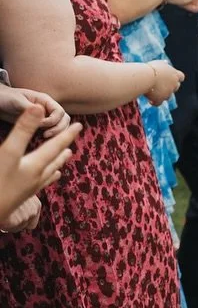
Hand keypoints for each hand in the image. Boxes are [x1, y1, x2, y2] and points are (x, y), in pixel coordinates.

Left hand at [0, 86, 68, 138]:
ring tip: (44, 137)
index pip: (59, 112)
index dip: (53, 120)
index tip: (41, 125)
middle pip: (64, 119)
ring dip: (57, 133)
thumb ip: (29, 107)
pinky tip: (41, 139)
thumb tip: (42, 112)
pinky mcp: (38, 125)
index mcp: (46, 101)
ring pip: (60, 126)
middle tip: (45, 135)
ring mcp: (45, 117)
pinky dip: (51, 136)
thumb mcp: (17, 100)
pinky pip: (51, 130)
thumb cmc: (7, 97)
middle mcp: (48, 109)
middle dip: (59, 128)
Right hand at [0, 103, 80, 226]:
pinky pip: (35, 187)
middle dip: (61, 152)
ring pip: (45, 176)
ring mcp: (26, 191)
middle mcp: (35, 179)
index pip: (55, 146)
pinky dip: (41, 181)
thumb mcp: (8, 151)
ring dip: (54, 167)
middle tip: (71, 146)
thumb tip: (39, 107)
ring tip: (61, 165)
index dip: (66, 134)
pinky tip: (38, 183)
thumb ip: (23, 130)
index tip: (79, 125)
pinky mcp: (17, 199)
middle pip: (53, 162)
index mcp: (35, 166)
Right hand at [144, 62, 184, 104]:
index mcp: (175, 74)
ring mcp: (168, 92)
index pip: (181, 77)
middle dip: (169, 87)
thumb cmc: (151, 68)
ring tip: (153, 92)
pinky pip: (159, 103)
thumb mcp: (159, 63)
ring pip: (168, 96)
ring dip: (162, 95)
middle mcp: (174, 84)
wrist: (146, 76)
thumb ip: (164, 65)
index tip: (170, 78)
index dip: (176, 78)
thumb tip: (165, 63)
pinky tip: (150, 100)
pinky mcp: (160, 99)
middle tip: (160, 85)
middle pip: (175, 87)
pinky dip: (155, 102)